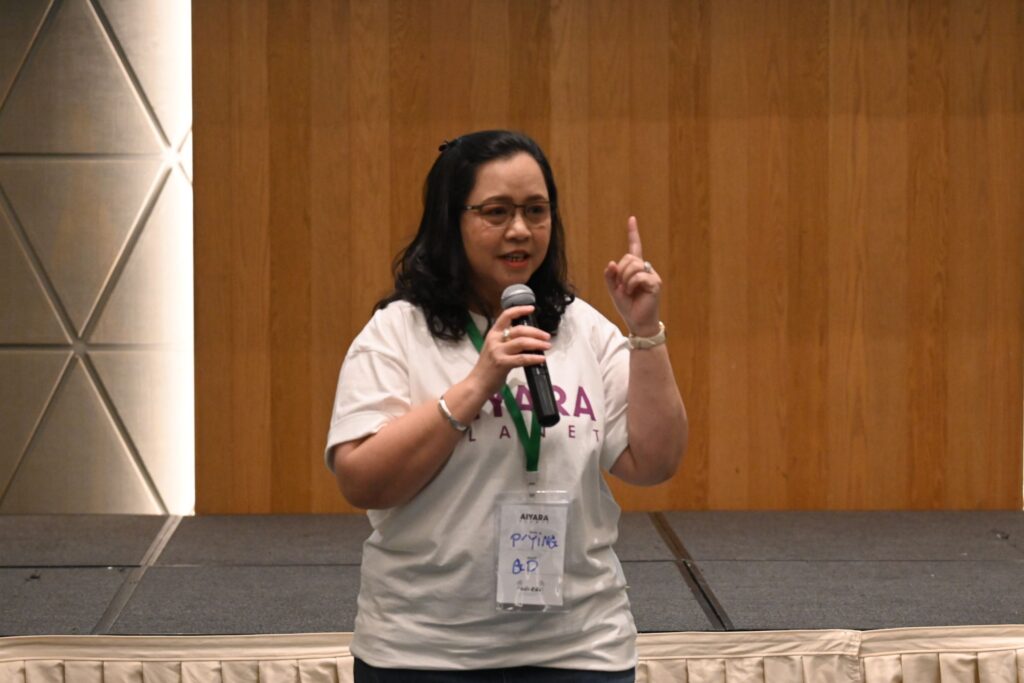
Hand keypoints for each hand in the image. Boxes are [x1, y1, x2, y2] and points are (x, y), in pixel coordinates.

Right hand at [467, 305, 551, 395]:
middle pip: (519, 330)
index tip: (531, 309)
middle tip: (546, 336)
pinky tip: (541, 359)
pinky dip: (534, 358)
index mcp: (493, 334)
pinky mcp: (502, 363)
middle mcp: (495, 340)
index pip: (506, 315)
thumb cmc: (487, 368)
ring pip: (522, 342)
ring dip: (538, 343)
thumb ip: (507, 342)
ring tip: (547, 346)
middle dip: (536, 332)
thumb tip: (528, 340)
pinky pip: (522, 358)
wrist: (477, 384)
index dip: (519, 310)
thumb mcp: (494, 349)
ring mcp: (498, 351)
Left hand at [603, 216, 661, 335]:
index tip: (631, 219)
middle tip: (622, 287)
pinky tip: (632, 293)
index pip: (634, 247)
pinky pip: (638, 276)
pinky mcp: (655, 283)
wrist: (637, 322)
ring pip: (633, 265)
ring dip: (625, 279)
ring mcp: (651, 275)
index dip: (633, 233)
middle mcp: (645, 269)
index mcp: (635, 269)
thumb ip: (610, 276)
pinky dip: (630, 285)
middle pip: (629, 258)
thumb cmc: (628, 306)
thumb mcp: (613, 290)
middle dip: (620, 272)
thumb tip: (611, 262)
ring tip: (628, 291)